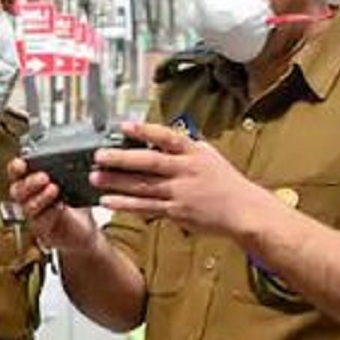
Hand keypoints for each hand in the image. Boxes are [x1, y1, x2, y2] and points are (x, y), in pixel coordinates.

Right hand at [7, 158, 97, 251]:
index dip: (16, 168)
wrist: (85, 231)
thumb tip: (73, 156)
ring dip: (40, 197)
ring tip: (54, 189)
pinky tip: (59, 206)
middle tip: (44, 177)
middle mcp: (28, 199)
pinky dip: (50, 213)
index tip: (21, 163)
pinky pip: (40, 221)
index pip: (16, 173)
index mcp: (31, 183)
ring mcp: (33, 216)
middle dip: (30, 182)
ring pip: (28, 206)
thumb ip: (68, 170)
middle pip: (18, 190)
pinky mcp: (41, 230)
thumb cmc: (75, 204)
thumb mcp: (73, 182)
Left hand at [90, 122, 275, 236]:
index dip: (144, 132)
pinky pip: (147, 208)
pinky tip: (109, 202)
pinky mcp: (177, 212)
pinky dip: (126, 205)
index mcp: (194, 153)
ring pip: (144, 187)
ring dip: (117, 183)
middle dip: (122, 159)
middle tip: (98, 156)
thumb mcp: (210, 156)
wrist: (244, 211)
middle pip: (149, 163)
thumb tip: (161, 138)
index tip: (124, 126)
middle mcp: (186, 171)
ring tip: (95, 178)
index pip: (166, 138)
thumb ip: (185, 148)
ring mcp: (180, 193)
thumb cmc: (226, 182)